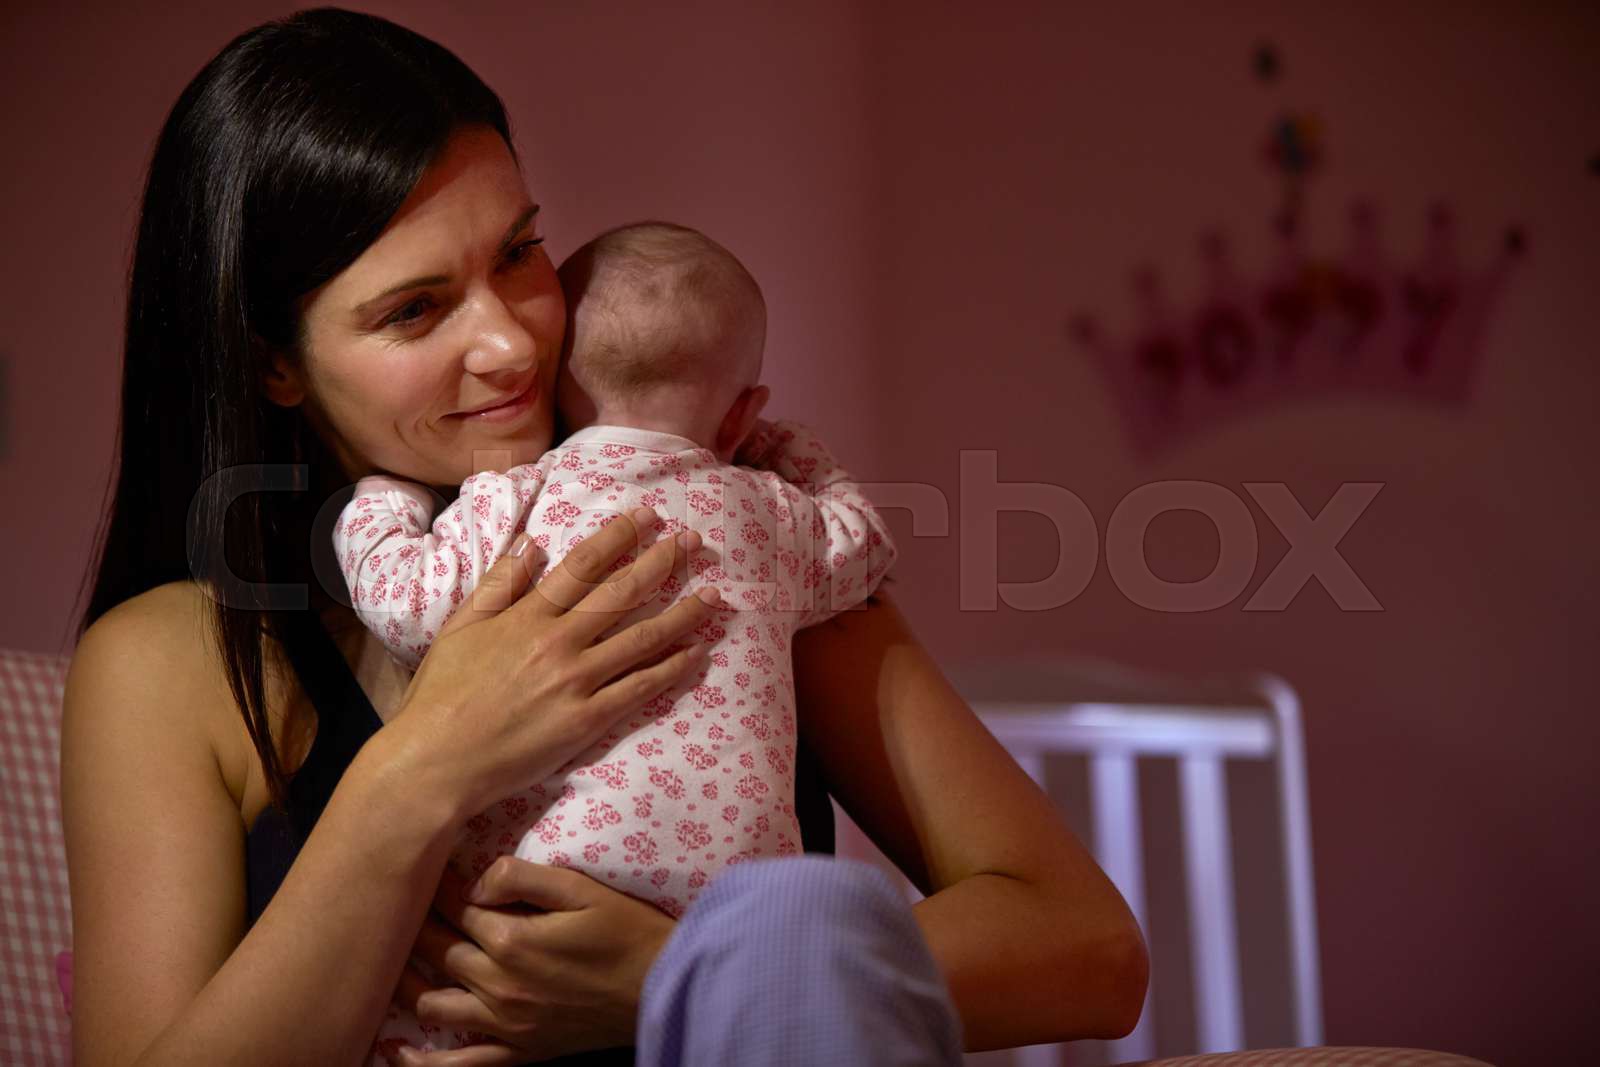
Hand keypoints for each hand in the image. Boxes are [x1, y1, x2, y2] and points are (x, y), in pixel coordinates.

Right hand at [386, 506, 723, 820]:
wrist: (436, 761)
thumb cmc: (441, 696)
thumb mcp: (459, 628)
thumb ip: (498, 584)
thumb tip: (531, 544)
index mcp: (526, 616)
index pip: (583, 565)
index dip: (619, 537)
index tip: (647, 517)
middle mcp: (558, 641)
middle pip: (622, 594)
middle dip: (661, 563)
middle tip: (694, 542)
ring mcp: (576, 681)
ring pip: (641, 638)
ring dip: (682, 614)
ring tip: (713, 596)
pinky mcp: (587, 720)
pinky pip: (639, 688)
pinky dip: (671, 668)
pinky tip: (697, 653)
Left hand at [391, 858, 676, 1064]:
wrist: (663, 985)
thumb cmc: (626, 930)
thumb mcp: (582, 888)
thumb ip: (522, 877)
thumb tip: (475, 881)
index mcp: (511, 939)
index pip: (454, 907)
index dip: (437, 884)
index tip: (428, 867)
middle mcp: (498, 985)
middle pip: (434, 950)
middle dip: (416, 923)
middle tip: (407, 905)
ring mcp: (504, 1024)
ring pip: (430, 1003)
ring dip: (411, 979)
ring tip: (404, 958)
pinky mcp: (518, 1050)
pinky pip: (457, 1064)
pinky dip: (422, 1059)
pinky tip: (400, 1049)